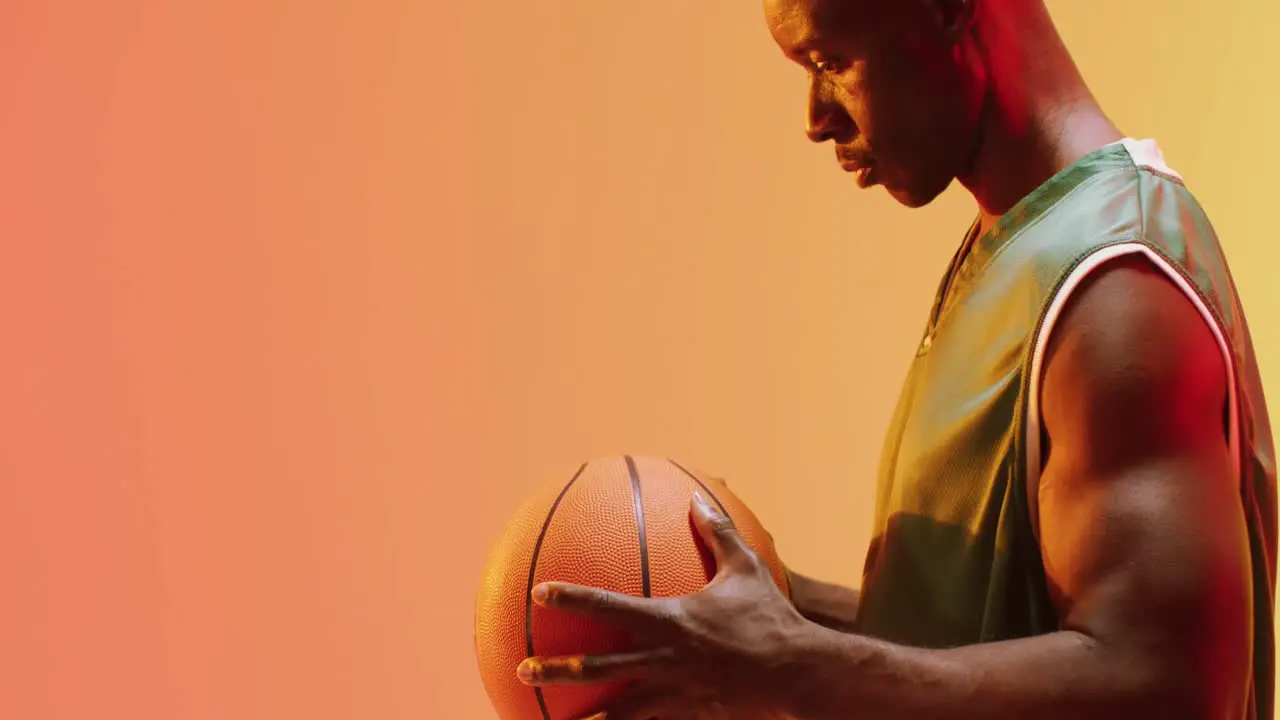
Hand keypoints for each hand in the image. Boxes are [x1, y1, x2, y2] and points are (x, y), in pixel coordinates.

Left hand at [516, 492, 809, 719]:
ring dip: (582, 719)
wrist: (799, 676)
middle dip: (555, 670)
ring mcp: (673, 695)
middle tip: (522, 669)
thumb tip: (698, 497)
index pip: (608, 607)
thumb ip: (717, 533)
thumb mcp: (746, 569)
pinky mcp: (687, 716)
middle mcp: (662, 661)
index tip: (539, 593)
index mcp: (669, 621)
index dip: (571, 598)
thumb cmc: (771, 618)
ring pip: (616, 713)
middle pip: (596, 669)